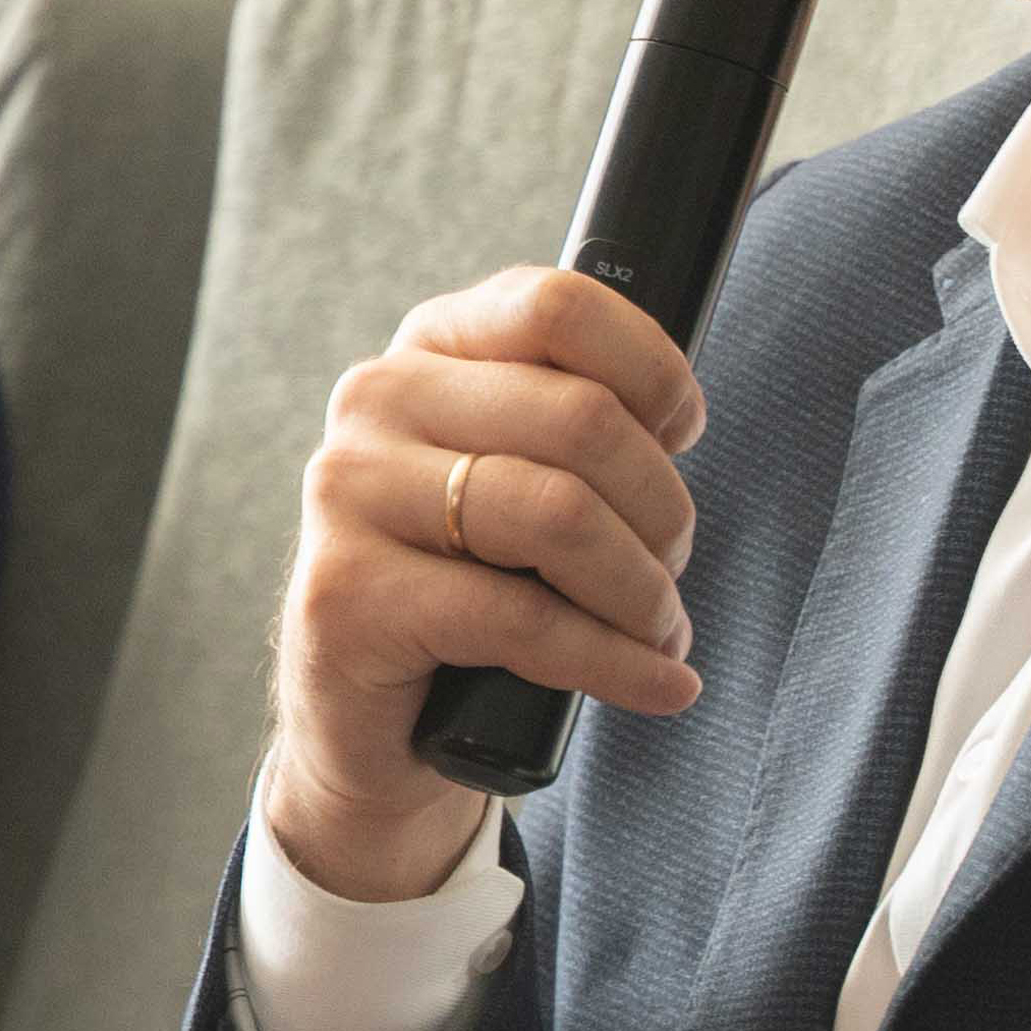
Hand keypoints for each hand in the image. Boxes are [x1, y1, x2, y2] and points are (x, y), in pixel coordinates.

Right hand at [271, 265, 706, 897]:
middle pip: (580, 418)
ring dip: (642, 588)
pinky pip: (521, 620)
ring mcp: (349, 491)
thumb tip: (679, 416)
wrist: (374, 722)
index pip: (559, 307)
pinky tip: (659, 683)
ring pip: (558, 515)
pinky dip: (615, 661)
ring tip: (662, 631)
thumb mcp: (518, 477)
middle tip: (672, 568)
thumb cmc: (473, 588)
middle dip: (661, 508)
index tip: (683, 434)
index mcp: (430, 346)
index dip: (652, 370)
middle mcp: (377, 399)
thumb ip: (574, 421)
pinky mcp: (347, 592)